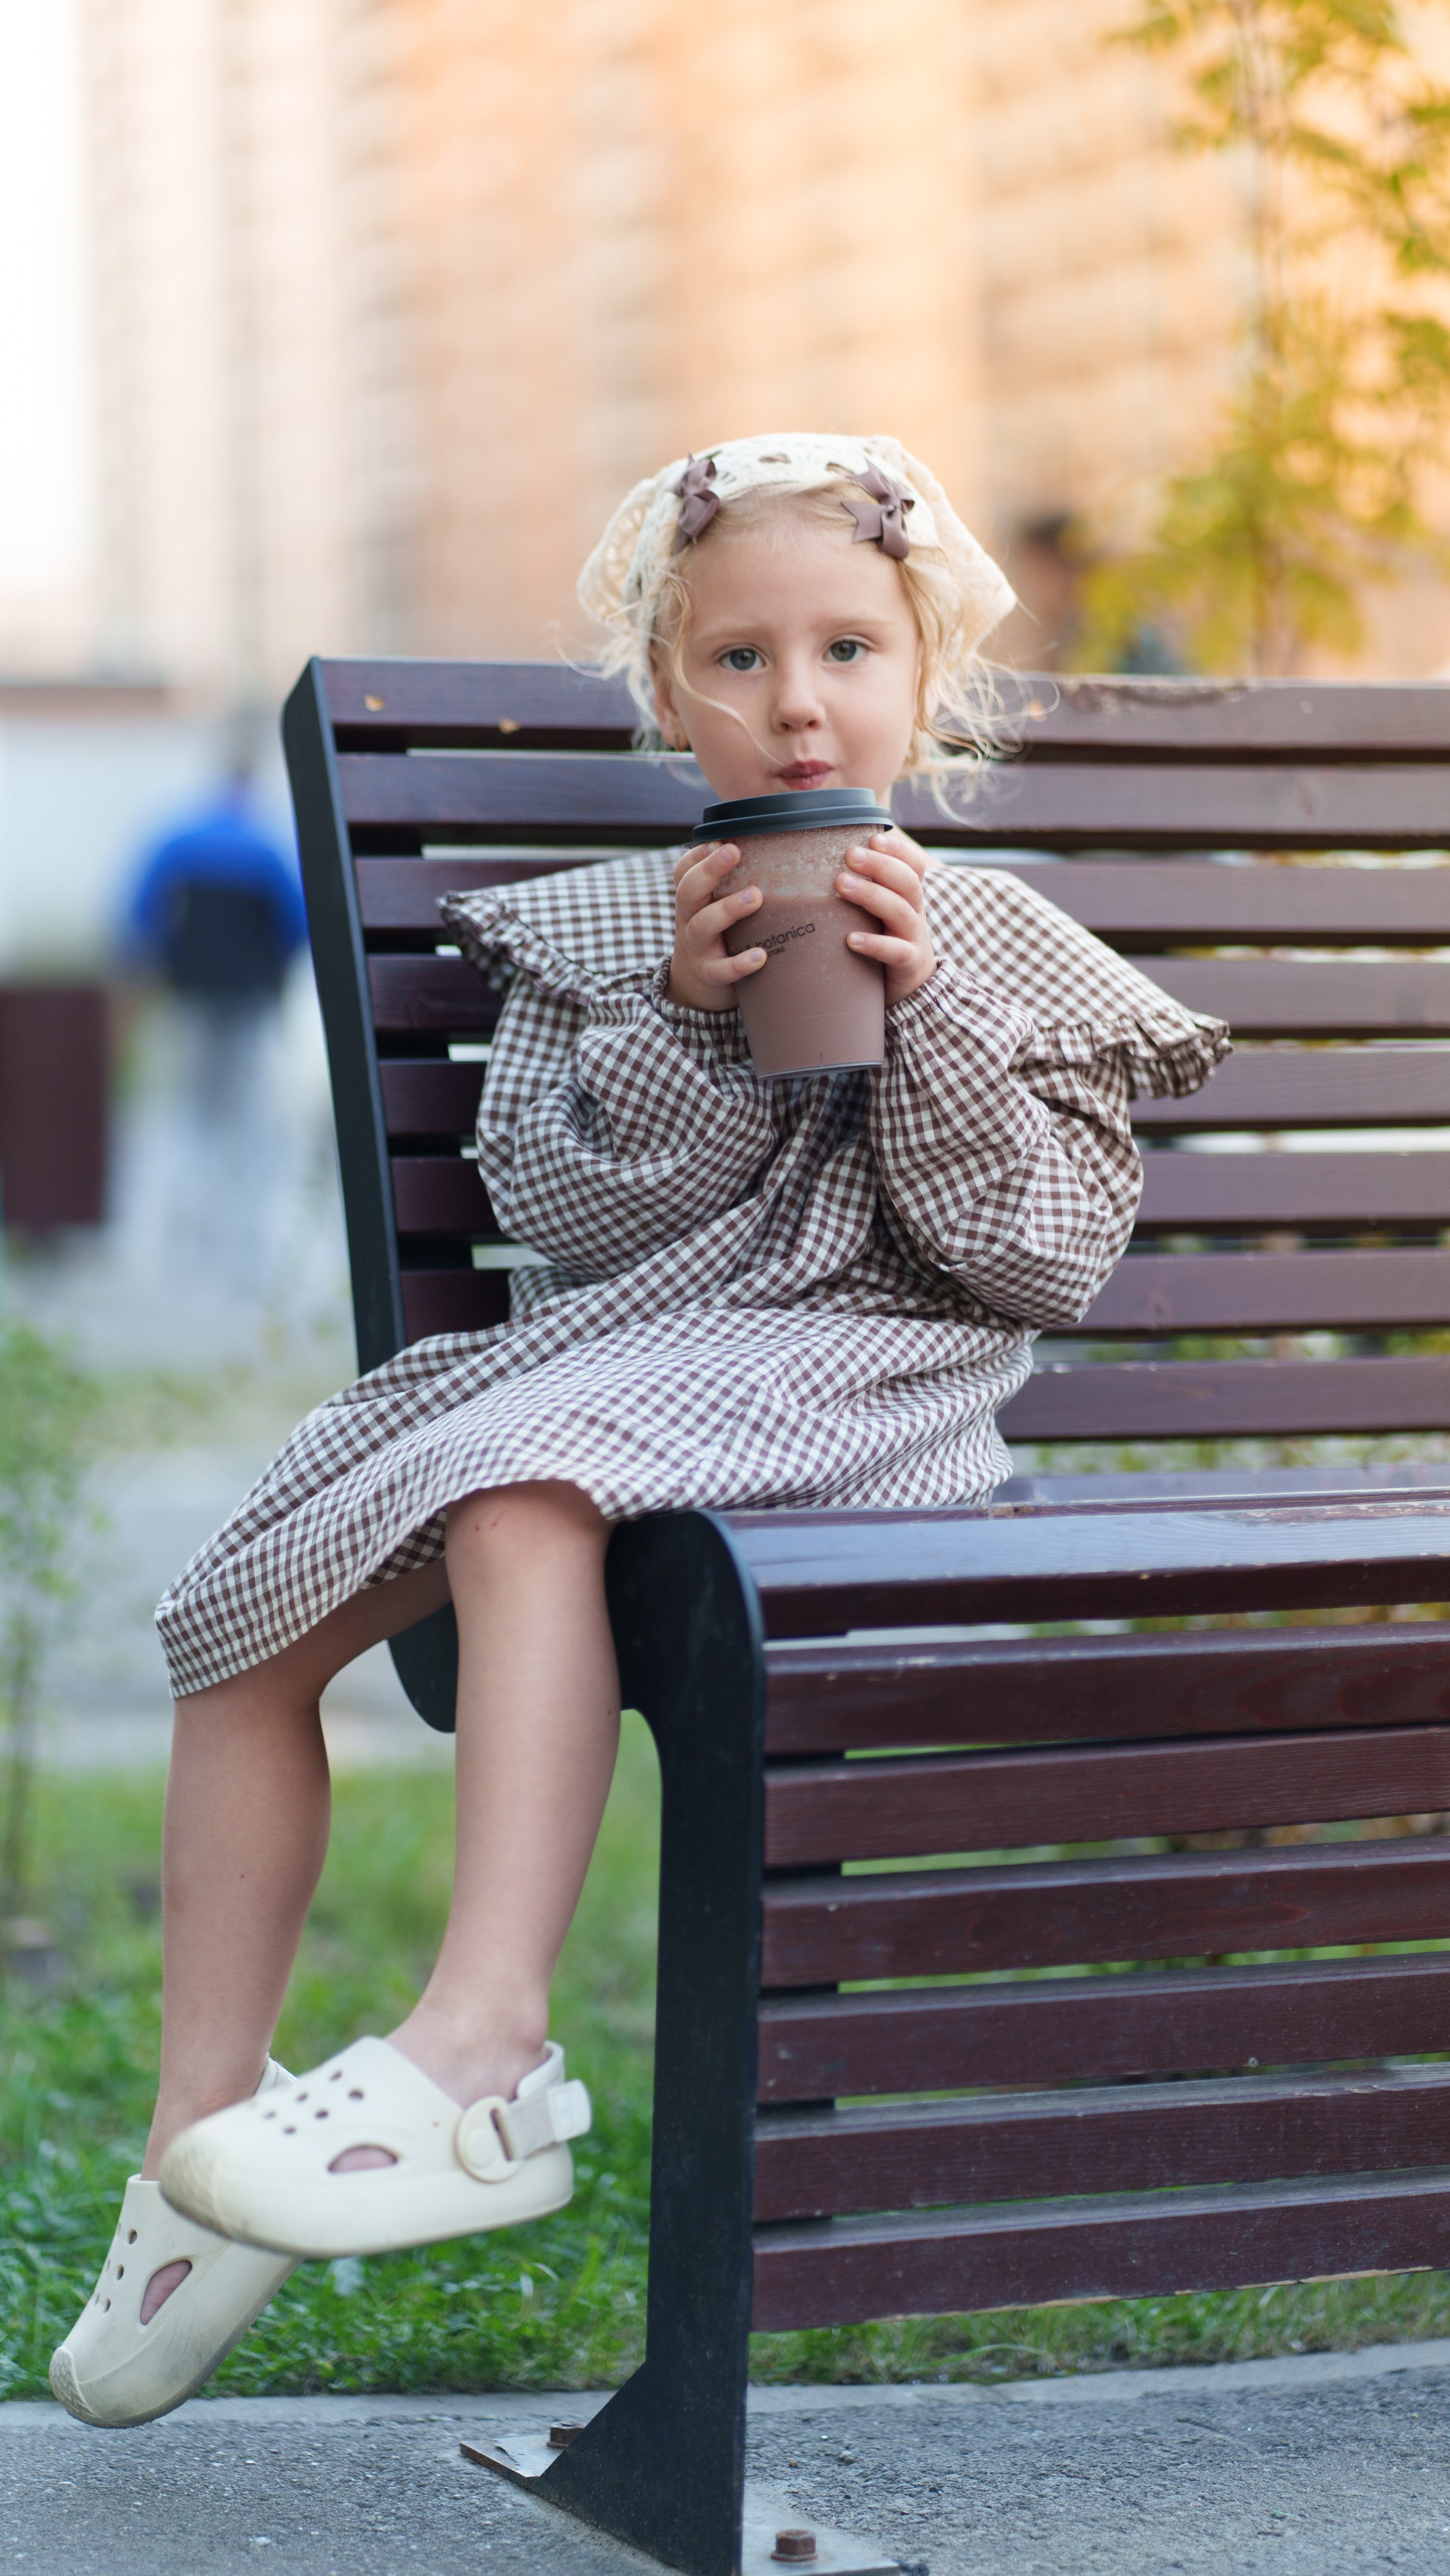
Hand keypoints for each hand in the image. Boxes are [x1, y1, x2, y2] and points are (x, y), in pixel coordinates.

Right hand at [667, 842, 766, 1010]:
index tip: (719, 840)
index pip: (684, 872)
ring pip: (703, 925)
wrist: (694, 987)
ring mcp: (698, 948)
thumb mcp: (712, 909)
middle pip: (689, 891)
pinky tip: (760, 956)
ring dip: (727, 909)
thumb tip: (777, 852)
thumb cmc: (715, 937)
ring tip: (754, 897)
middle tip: (734, 852)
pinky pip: (721, 970)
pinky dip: (739, 963)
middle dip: (709, 870)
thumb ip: (731, 884)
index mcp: (692, 900)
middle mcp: (689, 920)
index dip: (697, 856)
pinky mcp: (710, 974)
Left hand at [837, 830, 936, 1006]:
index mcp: (908, 895)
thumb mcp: (879, 911)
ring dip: (871, 895)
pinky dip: (875, 944)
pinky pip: (896, 952)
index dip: (898, 850)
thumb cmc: (886, 940)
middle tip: (850, 855)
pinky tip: (851, 940)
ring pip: (900, 911)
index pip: (913, 865)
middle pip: (906, 882)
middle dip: (879, 865)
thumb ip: (864, 888)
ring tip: (841, 884)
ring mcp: (913, 938)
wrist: (910, 986)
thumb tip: (820, 862)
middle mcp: (914, 912)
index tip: (874, 837)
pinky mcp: (907, 964)